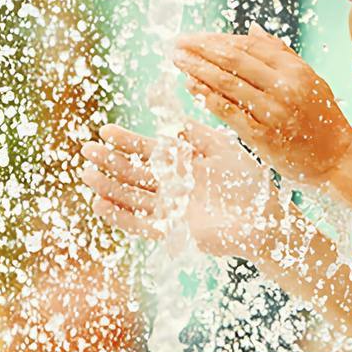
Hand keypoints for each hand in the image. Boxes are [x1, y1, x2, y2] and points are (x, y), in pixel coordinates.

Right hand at [80, 120, 282, 261]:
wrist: (264, 217)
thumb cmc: (247, 181)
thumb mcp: (222, 147)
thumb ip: (195, 134)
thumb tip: (169, 120)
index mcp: (182, 163)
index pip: (148, 149)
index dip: (126, 140)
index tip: (105, 130)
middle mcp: (172, 185)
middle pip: (134, 172)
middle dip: (110, 162)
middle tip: (86, 150)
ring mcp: (171, 208)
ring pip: (132, 196)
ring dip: (109, 187)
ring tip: (87, 176)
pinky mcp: (173, 231)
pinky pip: (141, 223)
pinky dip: (120, 216)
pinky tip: (100, 205)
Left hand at [172, 24, 351, 184]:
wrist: (338, 158)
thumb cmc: (323, 117)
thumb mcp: (309, 77)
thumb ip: (280, 53)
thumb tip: (252, 28)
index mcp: (294, 68)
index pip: (247, 45)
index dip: (217, 38)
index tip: (195, 37)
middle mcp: (284, 86)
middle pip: (233, 59)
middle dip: (200, 49)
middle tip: (176, 43)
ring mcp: (273, 112)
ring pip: (227, 83)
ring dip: (198, 69)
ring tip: (177, 61)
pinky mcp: (264, 136)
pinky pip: (230, 113)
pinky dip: (208, 98)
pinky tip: (191, 87)